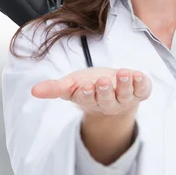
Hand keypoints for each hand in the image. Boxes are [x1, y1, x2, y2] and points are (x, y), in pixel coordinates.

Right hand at [31, 67, 151, 116]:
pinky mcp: (139, 92)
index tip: (85, 86)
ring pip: (125, 95)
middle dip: (105, 91)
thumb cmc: (89, 86)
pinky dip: (142, 83)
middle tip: (102, 81)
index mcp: (90, 100)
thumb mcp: (70, 85)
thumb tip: (33, 91)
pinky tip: (139, 75)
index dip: (87, 94)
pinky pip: (142, 90)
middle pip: (107, 100)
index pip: (87, 99)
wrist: (113, 91)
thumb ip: (54, 88)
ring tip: (124, 74)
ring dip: (125, 85)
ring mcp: (125, 98)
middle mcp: (108, 103)